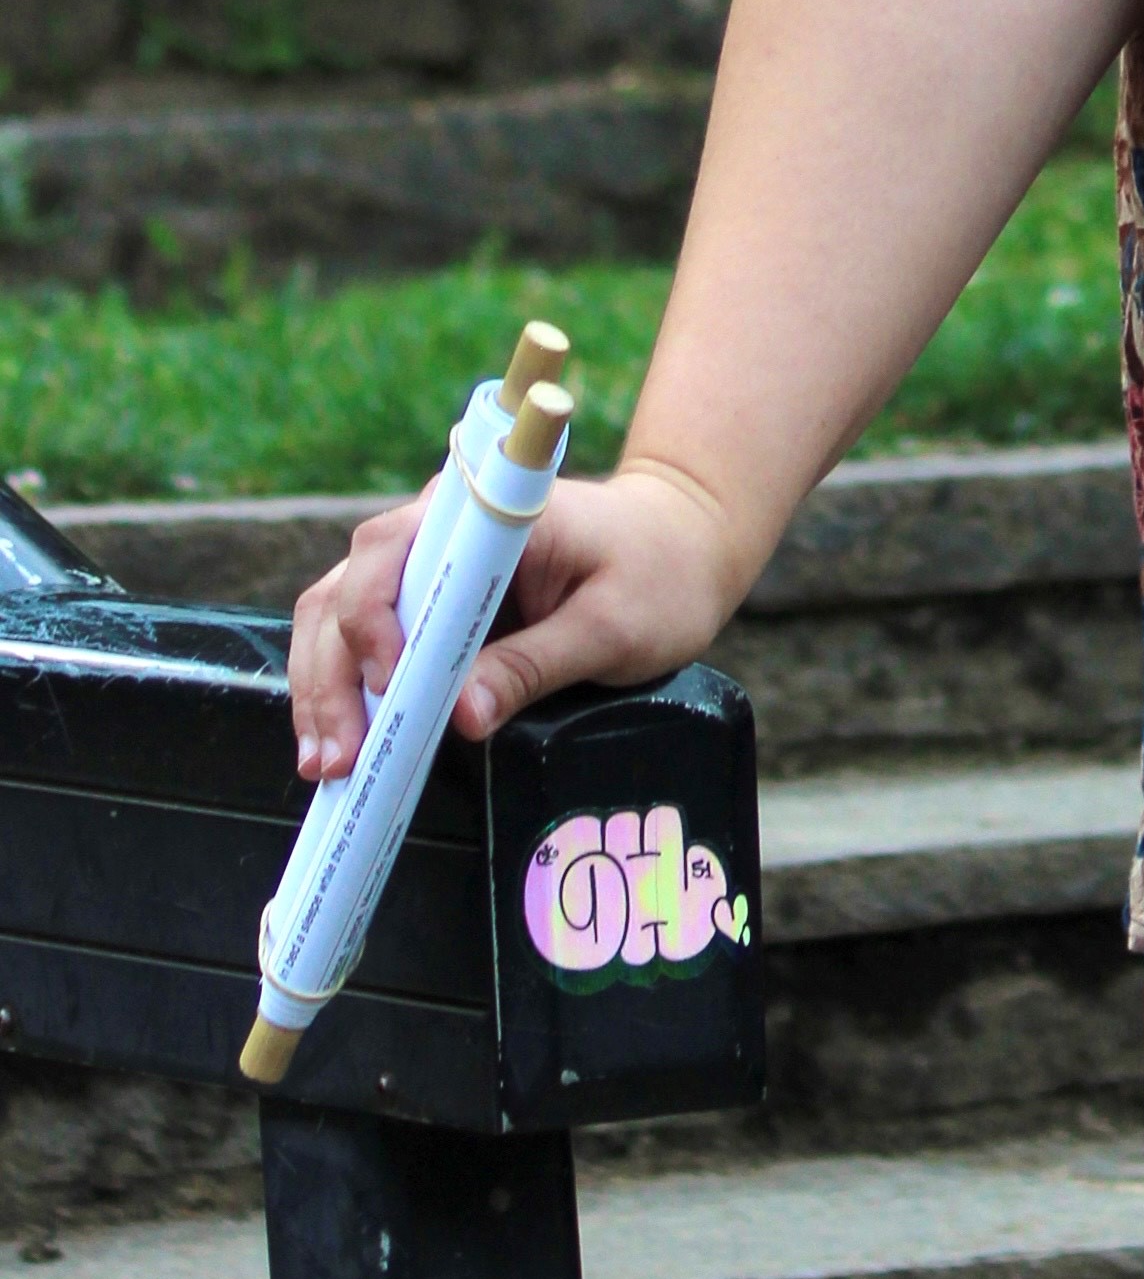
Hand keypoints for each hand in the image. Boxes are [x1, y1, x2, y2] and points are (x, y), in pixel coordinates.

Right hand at [286, 460, 743, 779]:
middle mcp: (436, 526)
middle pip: (347, 591)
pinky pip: (367, 637)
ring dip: (326, 689)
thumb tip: (460, 719)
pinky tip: (347, 745)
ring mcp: (427, 562)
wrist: (682, 544)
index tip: (391, 688)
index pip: (389, 555)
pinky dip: (349, 689)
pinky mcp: (430, 600)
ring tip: (328, 767)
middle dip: (331, 677)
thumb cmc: (658, 573)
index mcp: (481, 512)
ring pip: (340, 615)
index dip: (373, 625)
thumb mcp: (613, 627)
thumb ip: (535, 666)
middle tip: (336, 760)